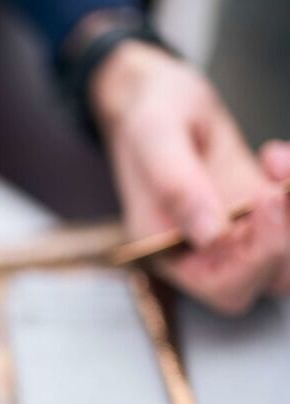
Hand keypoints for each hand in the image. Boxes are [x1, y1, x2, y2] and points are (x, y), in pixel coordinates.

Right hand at [91, 41, 288, 313]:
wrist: (160, 97)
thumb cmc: (146, 116)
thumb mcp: (153, 137)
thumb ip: (176, 185)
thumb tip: (209, 235)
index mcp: (168, 251)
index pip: (224, 287)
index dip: (257, 259)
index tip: (265, 204)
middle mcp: (206, 252)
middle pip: (269, 278)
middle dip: (285, 239)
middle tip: (277, 189)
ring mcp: (238, 233)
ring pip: (289, 255)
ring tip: (280, 164)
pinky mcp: (261, 211)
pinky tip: (275, 156)